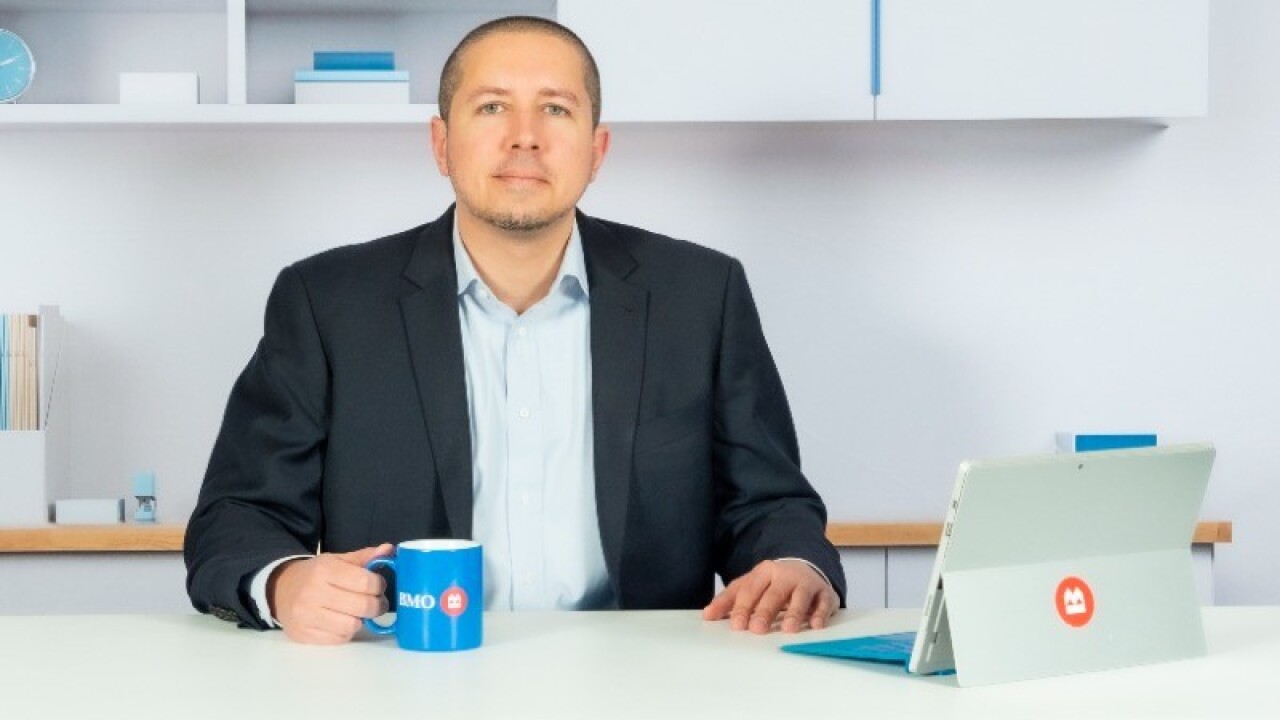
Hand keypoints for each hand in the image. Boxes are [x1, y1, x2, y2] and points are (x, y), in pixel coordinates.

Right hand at [268, 543, 393, 643]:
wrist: (280, 590)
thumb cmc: (315, 574)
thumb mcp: (336, 560)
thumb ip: (364, 557)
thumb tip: (388, 549)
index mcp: (323, 570)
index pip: (364, 582)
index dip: (379, 585)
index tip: (379, 585)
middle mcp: (313, 593)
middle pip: (362, 606)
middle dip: (377, 605)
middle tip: (377, 602)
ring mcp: (306, 616)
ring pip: (352, 626)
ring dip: (361, 620)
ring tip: (359, 612)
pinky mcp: (304, 634)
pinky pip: (338, 639)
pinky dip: (347, 632)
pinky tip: (343, 621)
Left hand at [702, 559, 838, 633]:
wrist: (805, 566)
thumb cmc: (772, 582)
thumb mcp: (750, 585)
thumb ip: (729, 600)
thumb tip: (707, 615)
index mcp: (763, 572)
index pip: (751, 589)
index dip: (743, 607)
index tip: (737, 625)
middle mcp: (785, 575)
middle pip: (774, 593)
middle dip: (765, 611)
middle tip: (757, 629)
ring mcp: (806, 582)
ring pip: (800, 597)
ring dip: (794, 613)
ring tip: (787, 629)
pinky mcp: (824, 592)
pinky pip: (823, 602)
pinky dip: (820, 613)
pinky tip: (814, 625)